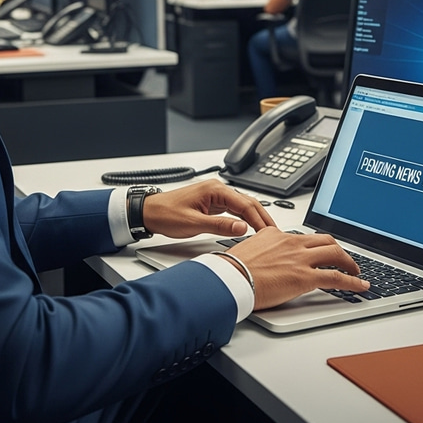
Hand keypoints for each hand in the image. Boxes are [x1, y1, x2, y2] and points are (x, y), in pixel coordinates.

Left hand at [142, 180, 275, 238]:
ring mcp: (215, 196)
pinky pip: (233, 210)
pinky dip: (243, 219)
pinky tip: (249, 228)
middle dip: (262, 217)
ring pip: (241, 206)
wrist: (149, 212)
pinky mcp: (211, 203)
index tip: (269, 232)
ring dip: (254, 218)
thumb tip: (243, 228)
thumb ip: (220, 226)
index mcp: (214, 190)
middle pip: (247, 203)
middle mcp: (217, 189)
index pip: (245, 204)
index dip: (259, 219)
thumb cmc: (166, 214)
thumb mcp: (194, 223)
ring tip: (266, 232)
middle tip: (274, 233)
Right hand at [229, 227, 368, 309]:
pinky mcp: (305, 277)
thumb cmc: (233, 269)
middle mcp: (291, 242)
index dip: (315, 246)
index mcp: (276, 234)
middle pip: (325, 240)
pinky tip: (360, 285)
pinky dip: (353, 281)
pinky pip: (336, 277)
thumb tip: (263, 260)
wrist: (230, 278)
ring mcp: (299, 259)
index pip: (303, 237)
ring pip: (335, 253)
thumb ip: (261, 251)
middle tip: (344, 259)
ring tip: (356, 271)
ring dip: (349, 262)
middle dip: (338, 249)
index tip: (320, 251)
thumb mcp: (248, 251)